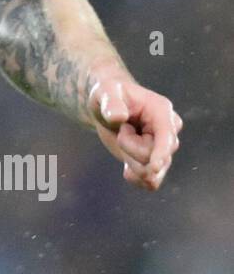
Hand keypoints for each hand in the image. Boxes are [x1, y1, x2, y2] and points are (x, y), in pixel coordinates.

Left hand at [87, 70, 182, 190]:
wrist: (107, 108)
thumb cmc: (109, 94)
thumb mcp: (105, 91)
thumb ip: (112, 103)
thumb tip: (118, 117)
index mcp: (161, 110)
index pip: (167, 135)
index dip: (161, 151)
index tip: (153, 167)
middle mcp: (168, 130)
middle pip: (155, 156)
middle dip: (130, 149)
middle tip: (121, 129)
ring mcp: (163, 147)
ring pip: (153, 172)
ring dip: (131, 161)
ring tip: (123, 139)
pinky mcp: (154, 161)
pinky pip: (151, 182)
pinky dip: (136, 179)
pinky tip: (126, 169)